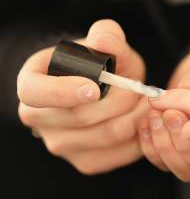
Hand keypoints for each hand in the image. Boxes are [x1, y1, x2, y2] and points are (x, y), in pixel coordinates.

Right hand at [17, 19, 147, 173]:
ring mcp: (60, 145)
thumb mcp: (106, 45)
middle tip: (142, 89)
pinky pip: (119, 154)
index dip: (64, 92)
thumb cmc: (101, 65)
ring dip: (136, 117)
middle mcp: (38, 118)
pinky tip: (144, 121)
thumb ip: (107, 36)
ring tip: (147, 102)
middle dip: (121, 100)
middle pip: (81, 117)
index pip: (35, 92)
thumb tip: (103, 42)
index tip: (94, 88)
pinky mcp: (85, 162)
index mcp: (32, 84)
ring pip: (107, 135)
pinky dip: (140, 137)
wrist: (108, 91)